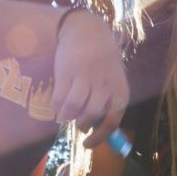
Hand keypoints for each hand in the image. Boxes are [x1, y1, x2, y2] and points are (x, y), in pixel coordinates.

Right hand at [52, 10, 128, 148]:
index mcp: (119, 90)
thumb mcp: (113, 81)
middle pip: (90, 116)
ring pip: (73, 109)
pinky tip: (59, 102)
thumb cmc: (102, 62)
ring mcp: (84, 77)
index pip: (112, 121)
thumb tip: (96, 132)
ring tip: (66, 113)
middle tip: (78, 123)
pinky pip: (59, 98)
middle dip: (82, 125)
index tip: (87, 144)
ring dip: (67, 116)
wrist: (87, 31)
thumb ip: (108, 104)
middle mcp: (104, 84)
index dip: (99, 137)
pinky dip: (57, 106)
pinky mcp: (66, 71)